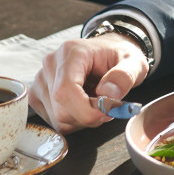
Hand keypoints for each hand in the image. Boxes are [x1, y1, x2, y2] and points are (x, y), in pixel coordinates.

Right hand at [30, 34, 149, 132]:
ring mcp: (41, 80)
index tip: (108, 112)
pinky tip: (83, 106)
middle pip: (61, 110)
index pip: (65, 91)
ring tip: (95, 102)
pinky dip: (73, 121)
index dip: (86, 110)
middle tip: (108, 106)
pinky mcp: (38, 94)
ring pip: (58, 119)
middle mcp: (50, 64)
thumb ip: (125, 77)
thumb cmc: (119, 57)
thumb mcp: (134, 63)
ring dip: (82, 119)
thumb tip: (108, 95)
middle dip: (89, 116)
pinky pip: (54, 122)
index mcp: (71, 53)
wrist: (109, 52)